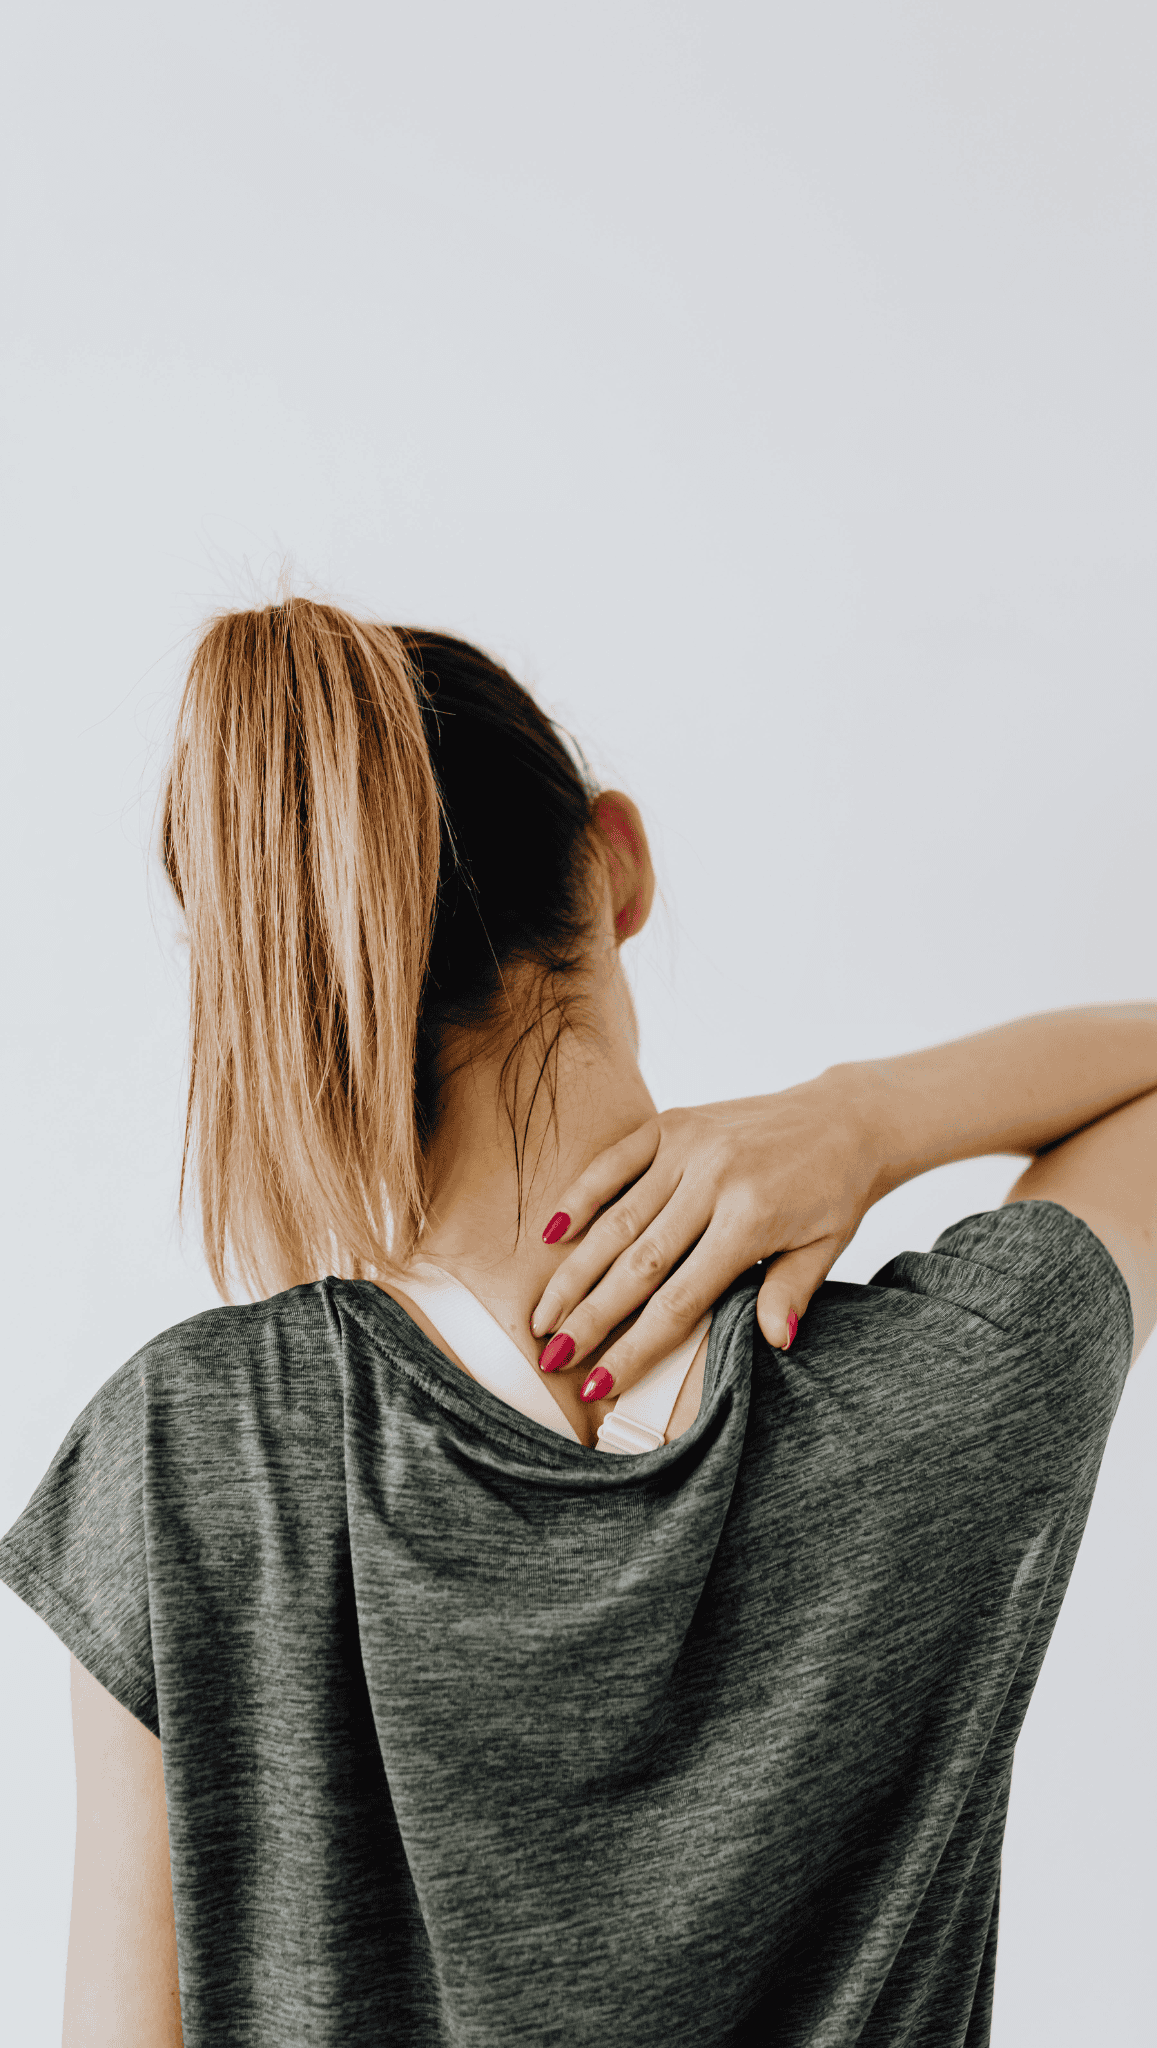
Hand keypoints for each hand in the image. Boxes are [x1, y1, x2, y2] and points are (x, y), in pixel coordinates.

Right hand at [530, 1068, 877, 1397]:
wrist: (845, 1117)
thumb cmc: (834, 1191)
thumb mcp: (825, 1249)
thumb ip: (791, 1293)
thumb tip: (772, 1343)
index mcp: (751, 1221)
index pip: (680, 1301)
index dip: (635, 1346)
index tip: (598, 1383)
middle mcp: (712, 1182)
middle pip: (636, 1265)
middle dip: (588, 1317)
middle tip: (549, 1357)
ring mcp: (688, 1149)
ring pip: (616, 1220)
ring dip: (574, 1271)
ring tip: (542, 1314)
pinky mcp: (673, 1124)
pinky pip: (615, 1162)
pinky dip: (580, 1196)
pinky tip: (551, 1234)